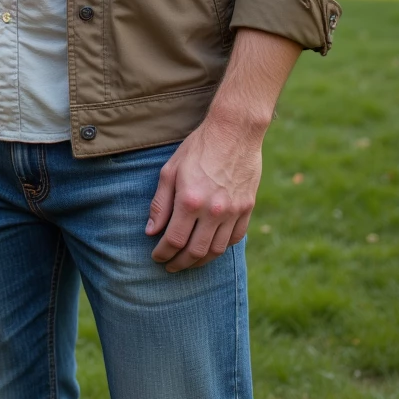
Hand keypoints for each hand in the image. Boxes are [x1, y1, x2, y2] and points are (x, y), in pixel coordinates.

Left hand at [145, 116, 261, 271]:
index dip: (162, 253)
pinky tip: (211, 247)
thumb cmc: (198, 148)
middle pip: (195, 251)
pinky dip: (222, 247)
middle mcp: (213, 210)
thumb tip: (151, 231)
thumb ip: (160, 203)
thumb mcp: (170, 170)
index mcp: (190, 201)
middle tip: (170, 266)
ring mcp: (233, 211)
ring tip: (189, 261)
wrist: (235, 132)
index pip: (174, 240)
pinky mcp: (247, 208)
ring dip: (200, 261)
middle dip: (179, 263)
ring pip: (217, 250)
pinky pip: (235, 238)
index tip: (156, 256)